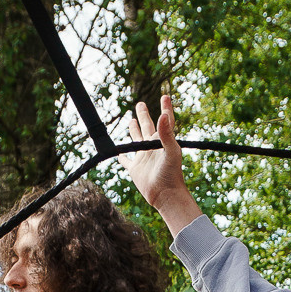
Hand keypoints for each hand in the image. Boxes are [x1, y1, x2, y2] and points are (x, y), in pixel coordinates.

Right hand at [125, 96, 200, 233]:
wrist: (165, 195)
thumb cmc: (172, 174)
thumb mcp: (171, 151)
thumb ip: (167, 133)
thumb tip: (163, 115)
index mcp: (162, 141)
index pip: (165, 121)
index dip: (165, 108)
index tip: (165, 96)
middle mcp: (153, 147)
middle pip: (147, 126)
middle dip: (143, 115)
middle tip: (140, 104)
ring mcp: (143, 158)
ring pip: (136, 140)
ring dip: (134, 130)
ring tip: (131, 120)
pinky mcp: (135, 169)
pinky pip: (126, 160)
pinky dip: (122, 155)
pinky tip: (118, 151)